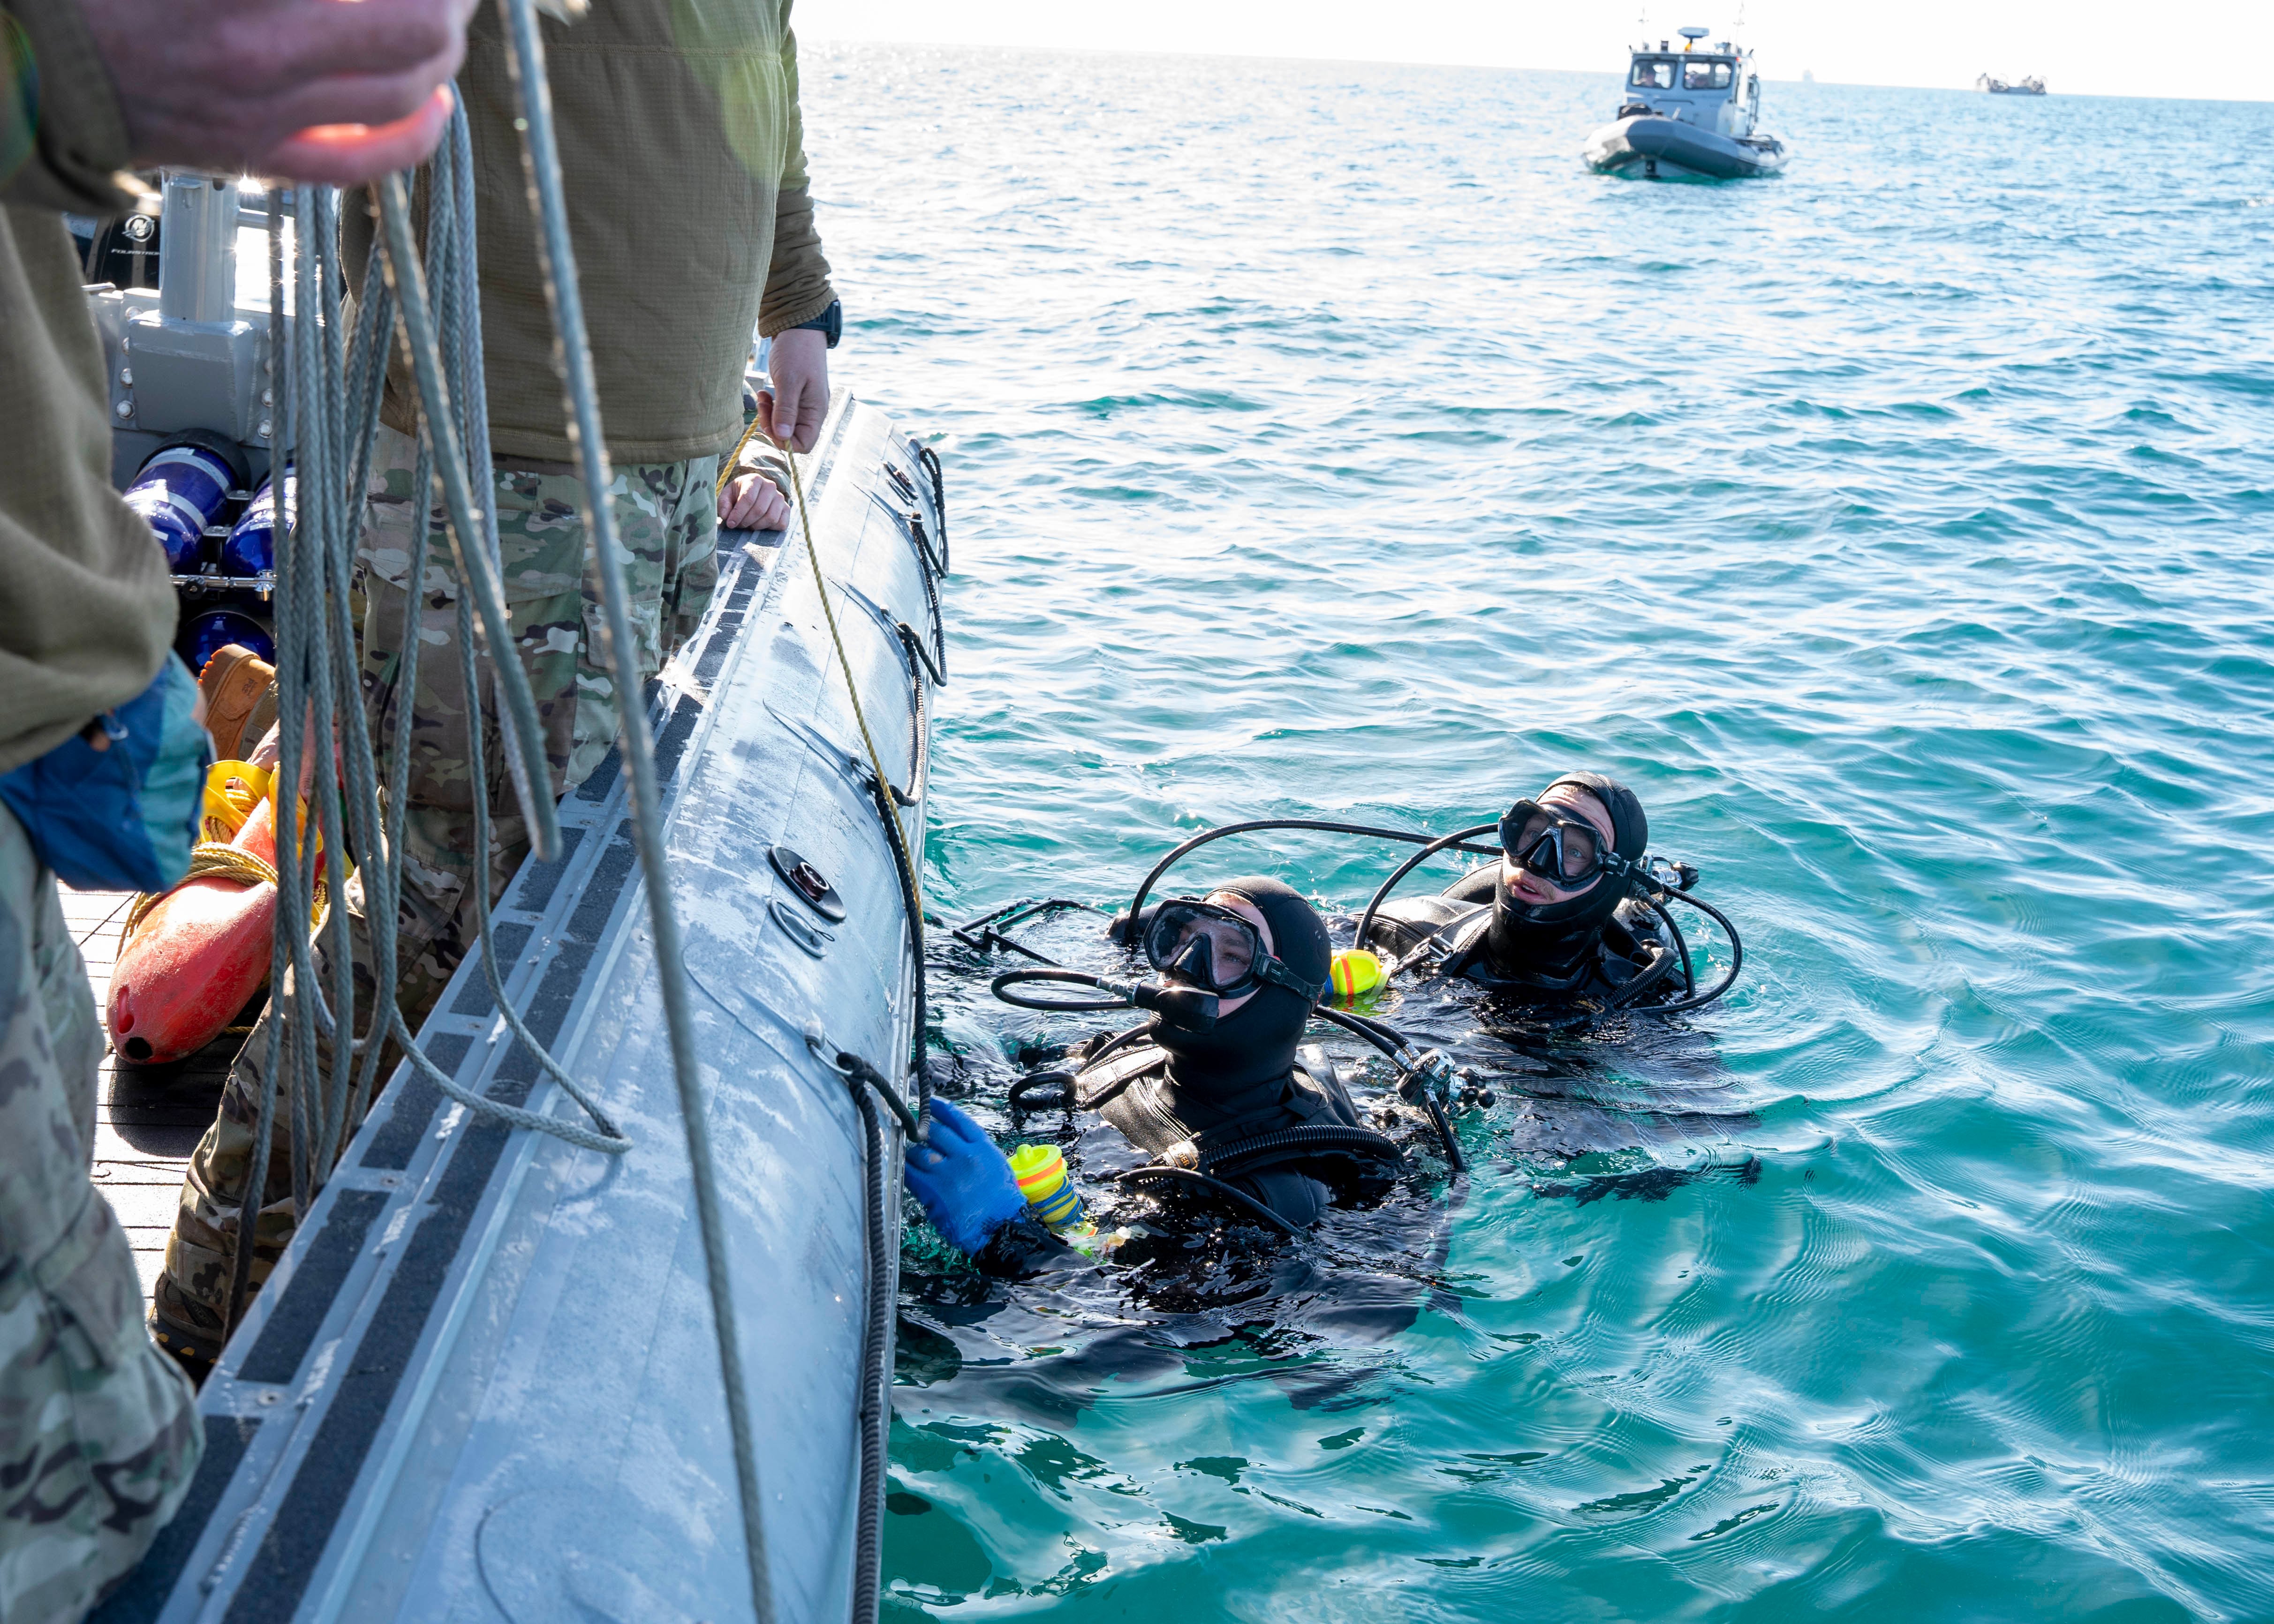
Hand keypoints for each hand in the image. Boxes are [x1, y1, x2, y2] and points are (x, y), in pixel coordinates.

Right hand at [81, 0, 476, 184]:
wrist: (33, 61)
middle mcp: (263, 52)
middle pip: (415, 26)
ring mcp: (265, 113)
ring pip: (404, 91)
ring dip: (443, 50)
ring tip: (446, 18)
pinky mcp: (258, 156)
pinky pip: (364, 159)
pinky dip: (417, 132)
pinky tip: (436, 102)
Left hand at [717, 471, 789, 531]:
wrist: (753, 494)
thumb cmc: (738, 494)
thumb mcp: (726, 496)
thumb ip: (723, 504)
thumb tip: (726, 515)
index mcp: (755, 479)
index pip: (748, 498)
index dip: (738, 513)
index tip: (730, 523)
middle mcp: (770, 486)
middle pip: (759, 509)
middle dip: (746, 521)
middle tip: (739, 525)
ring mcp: (780, 498)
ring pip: (771, 518)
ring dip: (757, 526)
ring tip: (749, 525)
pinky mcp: (786, 509)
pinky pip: (781, 524)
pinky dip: (770, 529)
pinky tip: (761, 525)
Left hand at [761, 328, 829, 453]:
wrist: (799, 329)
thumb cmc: (796, 351)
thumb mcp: (789, 380)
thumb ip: (786, 410)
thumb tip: (782, 437)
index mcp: (816, 411)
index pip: (804, 444)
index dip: (784, 441)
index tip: (769, 424)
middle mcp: (812, 412)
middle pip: (792, 436)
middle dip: (774, 426)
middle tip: (763, 406)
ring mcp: (803, 405)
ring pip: (784, 425)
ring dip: (770, 416)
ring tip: (763, 397)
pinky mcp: (794, 397)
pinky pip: (782, 412)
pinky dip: (771, 407)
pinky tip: (766, 394)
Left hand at [902, 1098, 1026, 1253]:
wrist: (1000, 1230)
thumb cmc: (1002, 1201)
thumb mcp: (997, 1166)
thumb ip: (975, 1151)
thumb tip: (951, 1143)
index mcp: (982, 1148)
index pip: (957, 1119)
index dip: (940, 1108)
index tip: (929, 1103)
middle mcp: (964, 1156)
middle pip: (934, 1132)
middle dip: (920, 1128)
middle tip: (910, 1126)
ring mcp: (947, 1174)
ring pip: (919, 1153)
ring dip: (910, 1151)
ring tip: (905, 1150)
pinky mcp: (933, 1192)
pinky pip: (911, 1175)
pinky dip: (904, 1169)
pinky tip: (900, 1166)